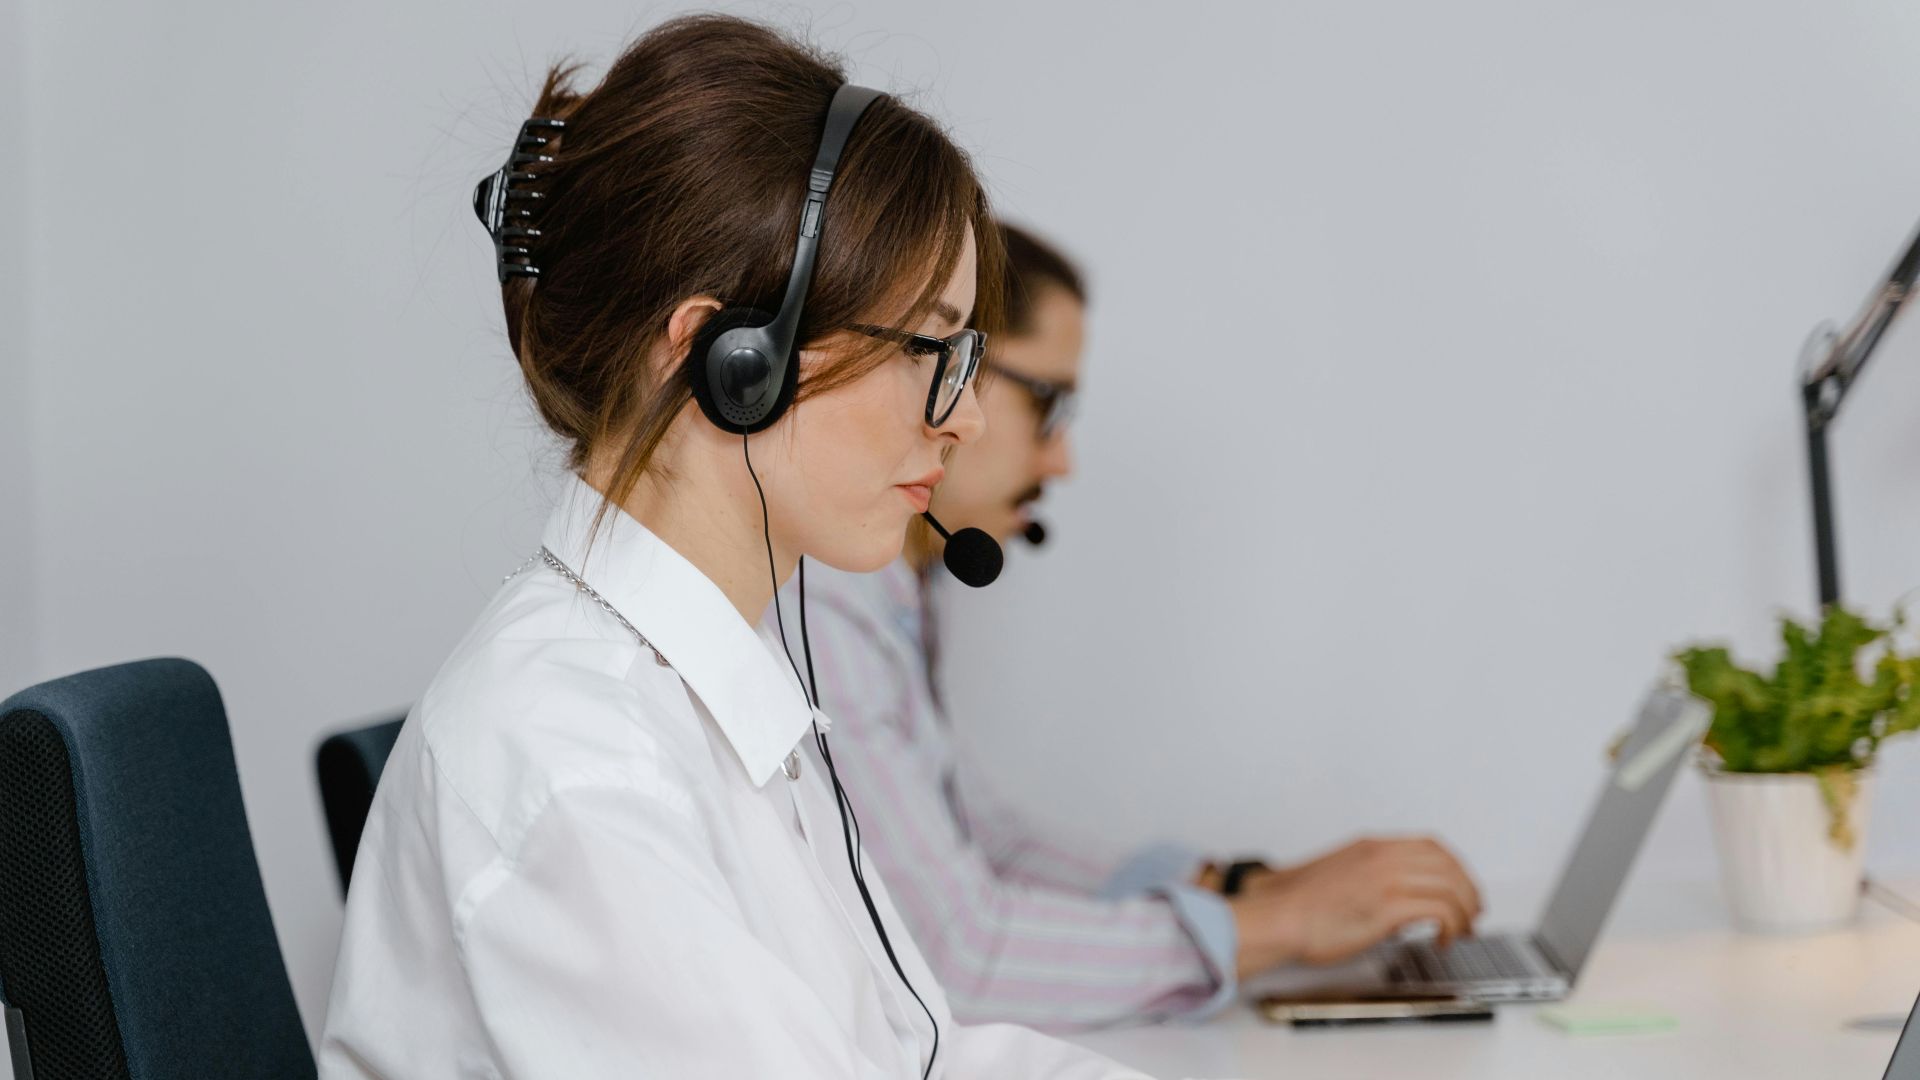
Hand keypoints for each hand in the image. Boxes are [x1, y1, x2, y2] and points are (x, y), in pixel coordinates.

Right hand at [1227, 836, 1481, 976]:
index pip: (1431, 846)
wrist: (1277, 917)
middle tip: (1471, 913)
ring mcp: (1387, 879)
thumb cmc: (1299, 906)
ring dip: (1464, 911)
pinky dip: (1452, 926)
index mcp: (1371, 846)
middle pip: (1448, 864)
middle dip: (1468, 890)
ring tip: (1462, 930)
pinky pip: (1441, 910)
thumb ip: (1370, 877)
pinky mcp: (1388, 906)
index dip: (1454, 868)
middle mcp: (1383, 856)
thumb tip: (1392, 899)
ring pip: (1450, 886)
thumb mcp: (1340, 874)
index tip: (1460, 888)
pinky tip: (1443, 940)